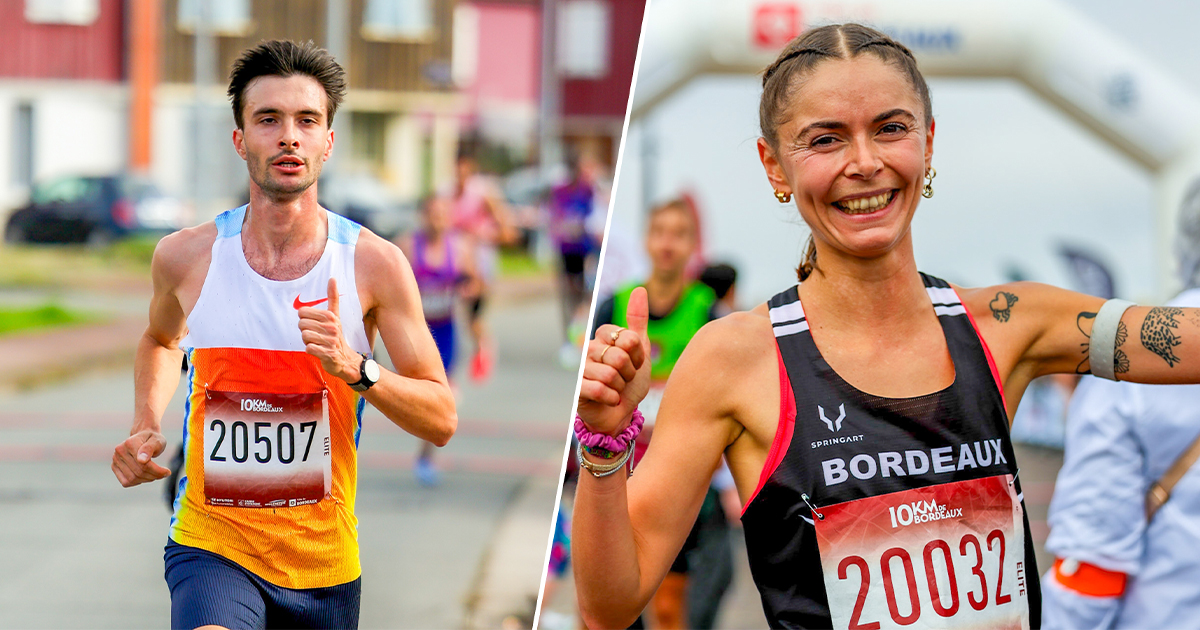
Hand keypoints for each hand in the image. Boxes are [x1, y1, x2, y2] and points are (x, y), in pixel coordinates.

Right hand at [112, 429, 168, 486]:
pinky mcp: (114, 467)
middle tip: (163, 474)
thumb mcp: (157, 440)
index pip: (144, 464)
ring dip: (147, 479)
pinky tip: (146, 476)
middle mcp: (119, 451)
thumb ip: (150, 448)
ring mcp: (115, 459)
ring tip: (155, 474)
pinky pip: (126, 482)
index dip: (157, 471)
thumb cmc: (152, 439)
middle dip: (154, 475)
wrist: (143, 437)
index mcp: (130, 443)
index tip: (167, 472)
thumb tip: (142, 460)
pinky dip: (137, 482)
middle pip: (138, 472)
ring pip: (132, 479)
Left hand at [298, 277, 359, 382]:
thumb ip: (333, 297)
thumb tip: (332, 278)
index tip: (314, 324)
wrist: (345, 359)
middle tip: (315, 336)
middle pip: (301, 324)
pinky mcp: (328, 353)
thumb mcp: (335, 316)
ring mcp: (331, 341)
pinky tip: (319, 351)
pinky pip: (309, 348)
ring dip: (307, 341)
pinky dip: (310, 350)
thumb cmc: (335, 335)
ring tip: (318, 343)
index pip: (302, 312)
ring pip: (304, 336)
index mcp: (331, 316)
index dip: (304, 320)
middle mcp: (332, 327)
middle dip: (305, 331)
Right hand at [577, 287, 651, 433]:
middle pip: (619, 356)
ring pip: (610, 374)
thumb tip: (639, 289)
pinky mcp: (577, 389)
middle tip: (625, 379)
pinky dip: (612, 398)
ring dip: (621, 387)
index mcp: (603, 336)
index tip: (635, 363)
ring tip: (617, 390)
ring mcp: (581, 368)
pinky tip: (611, 400)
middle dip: (629, 373)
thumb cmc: (630, 382)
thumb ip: (638, 321)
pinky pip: (599, 389)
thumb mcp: (640, 351)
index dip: (637, 354)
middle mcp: (588, 349)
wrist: (621, 414)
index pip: (627, 337)